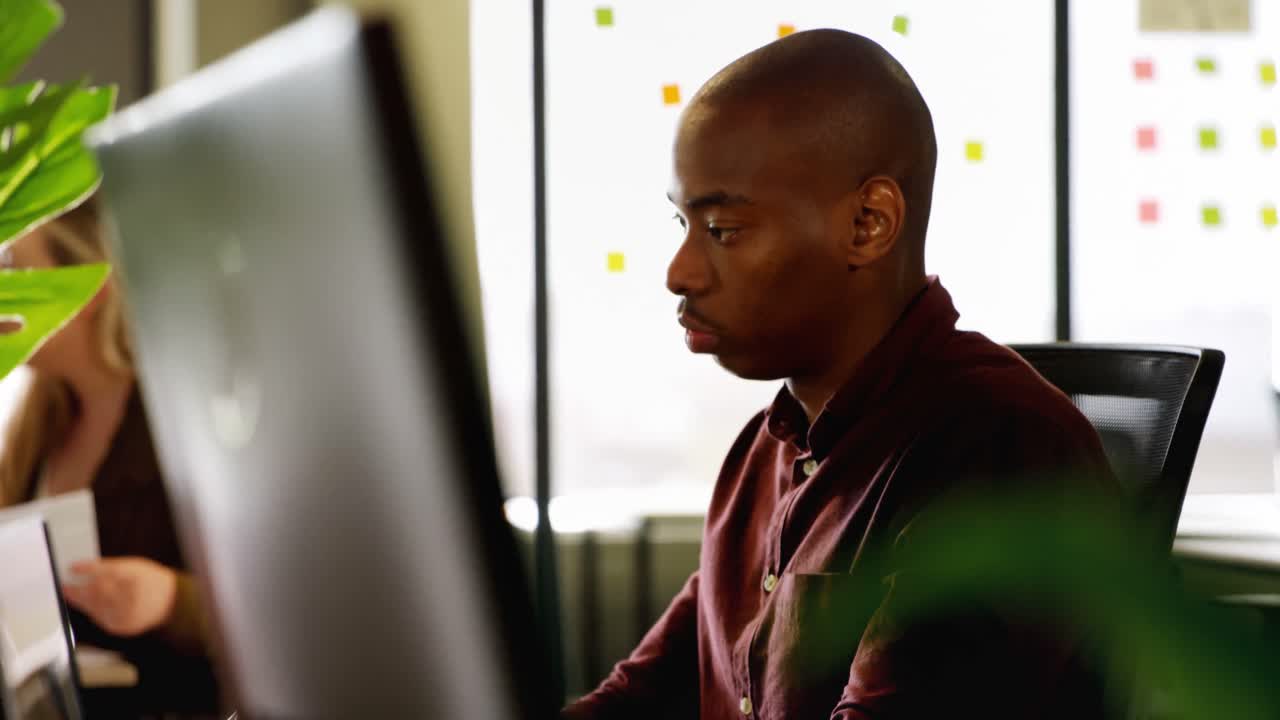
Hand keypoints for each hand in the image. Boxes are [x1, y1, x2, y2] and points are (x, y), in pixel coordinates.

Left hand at [62, 557, 177, 636]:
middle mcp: (132, 597)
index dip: (86, 569)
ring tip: (71, 594)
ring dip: (81, 600)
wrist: (169, 602)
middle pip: (97, 592)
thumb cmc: (150, 581)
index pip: (106, 572)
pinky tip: (88, 605)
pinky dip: (92, 610)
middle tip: (65, 585)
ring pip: (95, 607)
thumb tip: (83, 568)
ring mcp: (127, 614)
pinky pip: (100, 618)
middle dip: (78, 588)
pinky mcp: (122, 626)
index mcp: (137, 577)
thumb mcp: (135, 566)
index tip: (72, 567)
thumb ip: (110, 567)